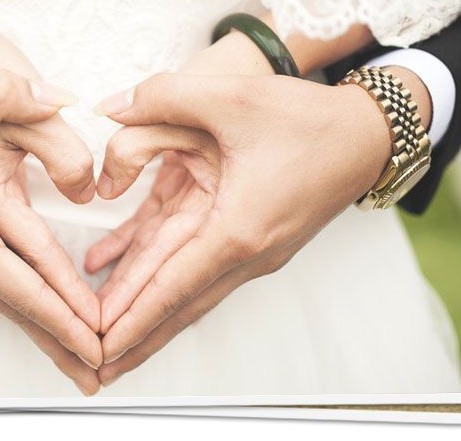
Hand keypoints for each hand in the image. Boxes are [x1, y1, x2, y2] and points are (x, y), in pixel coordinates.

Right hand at [0, 71, 102, 392]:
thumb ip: (5, 94)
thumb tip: (61, 97)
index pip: (23, 286)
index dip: (65, 315)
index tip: (99, 343)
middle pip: (18, 309)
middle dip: (61, 342)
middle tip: (103, 373)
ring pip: (6, 301)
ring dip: (44, 328)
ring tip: (78, 356)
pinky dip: (24, 304)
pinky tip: (41, 312)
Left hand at [90, 71, 412, 384]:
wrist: (367, 135)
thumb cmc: (308, 120)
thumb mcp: (231, 96)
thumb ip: (162, 96)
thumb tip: (109, 107)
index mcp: (238, 230)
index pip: (172, 287)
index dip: (131, 318)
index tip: (100, 347)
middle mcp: (245, 252)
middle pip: (176, 304)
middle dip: (133, 336)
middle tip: (92, 363)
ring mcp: (250, 250)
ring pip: (184, 288)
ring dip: (143, 310)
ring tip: (104, 334)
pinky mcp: (248, 237)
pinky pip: (193, 261)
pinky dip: (156, 269)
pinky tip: (117, 265)